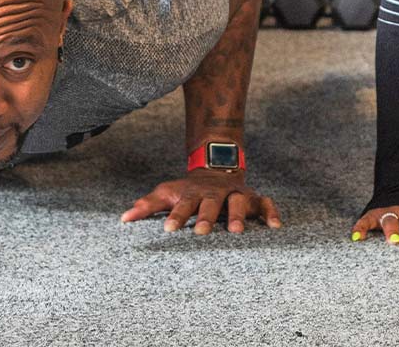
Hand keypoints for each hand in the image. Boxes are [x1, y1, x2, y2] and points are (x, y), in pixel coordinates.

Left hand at [120, 169, 281, 233]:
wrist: (216, 165)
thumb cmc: (188, 189)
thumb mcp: (167, 192)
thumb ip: (147, 205)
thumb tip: (122, 219)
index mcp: (193, 194)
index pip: (182, 206)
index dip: (176, 216)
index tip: (168, 229)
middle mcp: (215, 194)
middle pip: (210, 204)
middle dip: (206, 217)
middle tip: (201, 233)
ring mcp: (235, 195)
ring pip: (238, 202)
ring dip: (237, 215)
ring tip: (236, 232)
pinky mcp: (253, 198)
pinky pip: (265, 203)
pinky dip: (271, 212)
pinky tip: (275, 226)